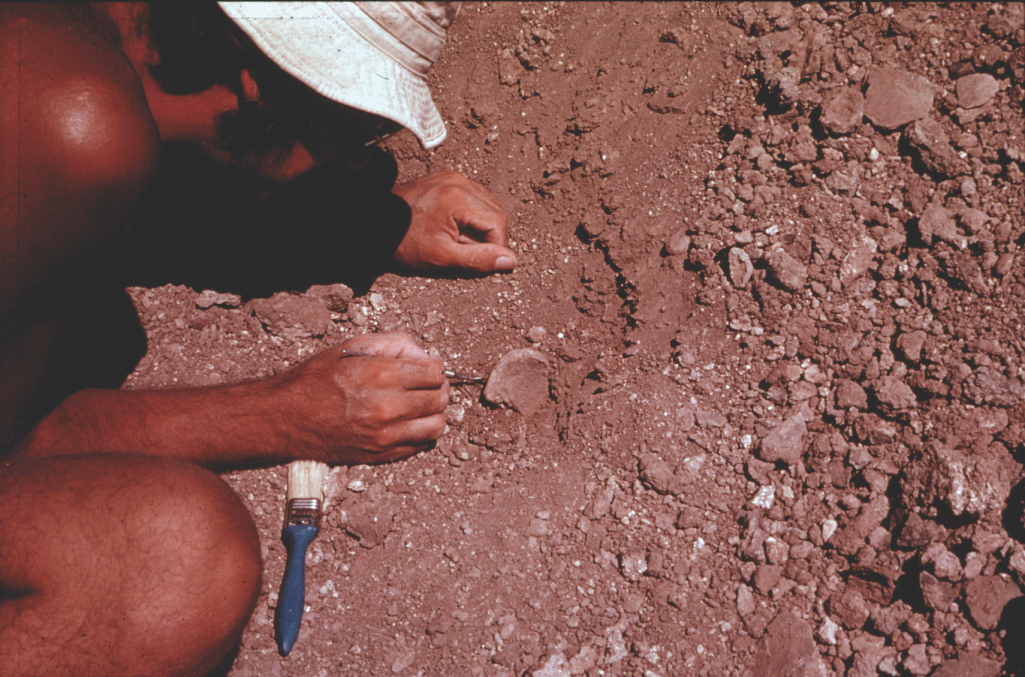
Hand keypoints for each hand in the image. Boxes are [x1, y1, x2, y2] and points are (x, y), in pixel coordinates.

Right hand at [271, 332, 448, 464]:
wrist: (286, 417)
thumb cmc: (317, 379)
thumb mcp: (352, 346)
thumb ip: (393, 344)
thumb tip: (422, 354)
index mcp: (382, 375)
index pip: (436, 372)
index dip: (433, 367)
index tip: (425, 368)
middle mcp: (387, 408)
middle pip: (440, 399)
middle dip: (436, 389)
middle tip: (423, 386)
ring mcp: (385, 435)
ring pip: (437, 426)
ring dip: (433, 414)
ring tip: (419, 407)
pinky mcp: (380, 455)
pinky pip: (420, 445)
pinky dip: (421, 433)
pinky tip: (407, 423)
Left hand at [392, 169, 516, 273]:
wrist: (372, 222)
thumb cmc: (403, 242)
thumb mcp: (441, 257)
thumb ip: (477, 259)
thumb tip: (510, 261)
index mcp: (458, 199)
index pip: (498, 223)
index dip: (496, 247)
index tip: (480, 260)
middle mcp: (458, 181)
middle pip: (496, 212)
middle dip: (490, 236)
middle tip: (467, 251)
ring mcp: (452, 177)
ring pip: (488, 203)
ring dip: (482, 225)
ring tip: (459, 239)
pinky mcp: (446, 178)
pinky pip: (474, 196)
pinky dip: (472, 213)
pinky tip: (454, 226)